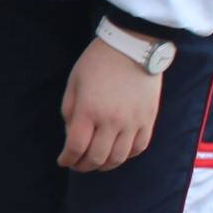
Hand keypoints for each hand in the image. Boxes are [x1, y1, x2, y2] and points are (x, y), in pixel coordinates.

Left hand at [59, 36, 164, 172]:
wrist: (133, 46)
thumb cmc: (98, 62)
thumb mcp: (74, 83)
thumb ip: (69, 111)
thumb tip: (70, 136)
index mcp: (89, 111)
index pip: (75, 147)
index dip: (67, 159)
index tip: (63, 160)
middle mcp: (112, 121)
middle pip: (97, 158)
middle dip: (83, 166)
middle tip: (77, 164)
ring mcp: (133, 122)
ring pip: (118, 158)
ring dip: (104, 165)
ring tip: (96, 162)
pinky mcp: (149, 119)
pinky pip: (138, 148)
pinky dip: (126, 156)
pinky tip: (118, 153)